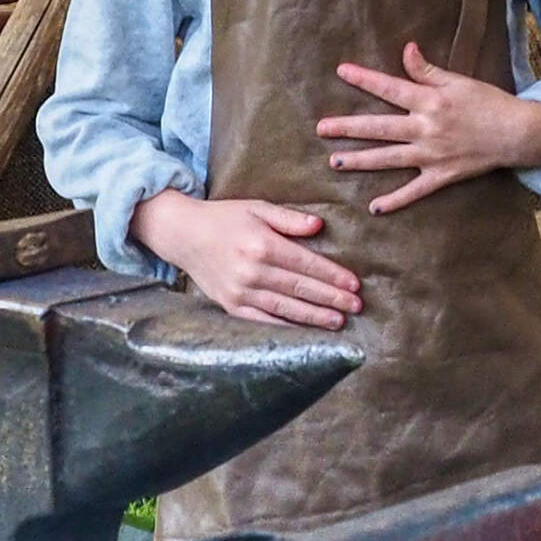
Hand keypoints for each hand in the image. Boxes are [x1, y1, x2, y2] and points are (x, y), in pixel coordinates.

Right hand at [131, 190, 359, 328]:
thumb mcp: (257, 208)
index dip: (332, 276)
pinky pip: (264, 321)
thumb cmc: (225, 218)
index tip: (354, 285)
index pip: (306, 264)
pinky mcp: (231, 306)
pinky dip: (286, 328)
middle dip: (331, 299)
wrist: (183, 235)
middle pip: (300, 288)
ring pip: (285, 308)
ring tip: (338, 322)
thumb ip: (289, 219)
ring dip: (314, 316)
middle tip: (356, 307)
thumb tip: (318, 226)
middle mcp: (252, 271)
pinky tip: (305, 331)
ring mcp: (240, 292)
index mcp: (262, 245)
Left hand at [315, 43, 540, 213]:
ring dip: (361, 160)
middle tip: (321, 128)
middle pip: (379, 127)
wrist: (516, 134)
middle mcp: (425, 129)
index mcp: (429, 101)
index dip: (365, 78)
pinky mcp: (441, 176)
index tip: (341, 71)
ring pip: (389, 159)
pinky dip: (395, 200)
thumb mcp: (459, 81)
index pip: (390, 88)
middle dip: (348, 127)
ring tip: (335, 162)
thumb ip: (427, 70)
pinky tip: (375, 207)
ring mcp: (431, 155)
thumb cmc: (488, 103)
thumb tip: (406, 49)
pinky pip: (414, 191)